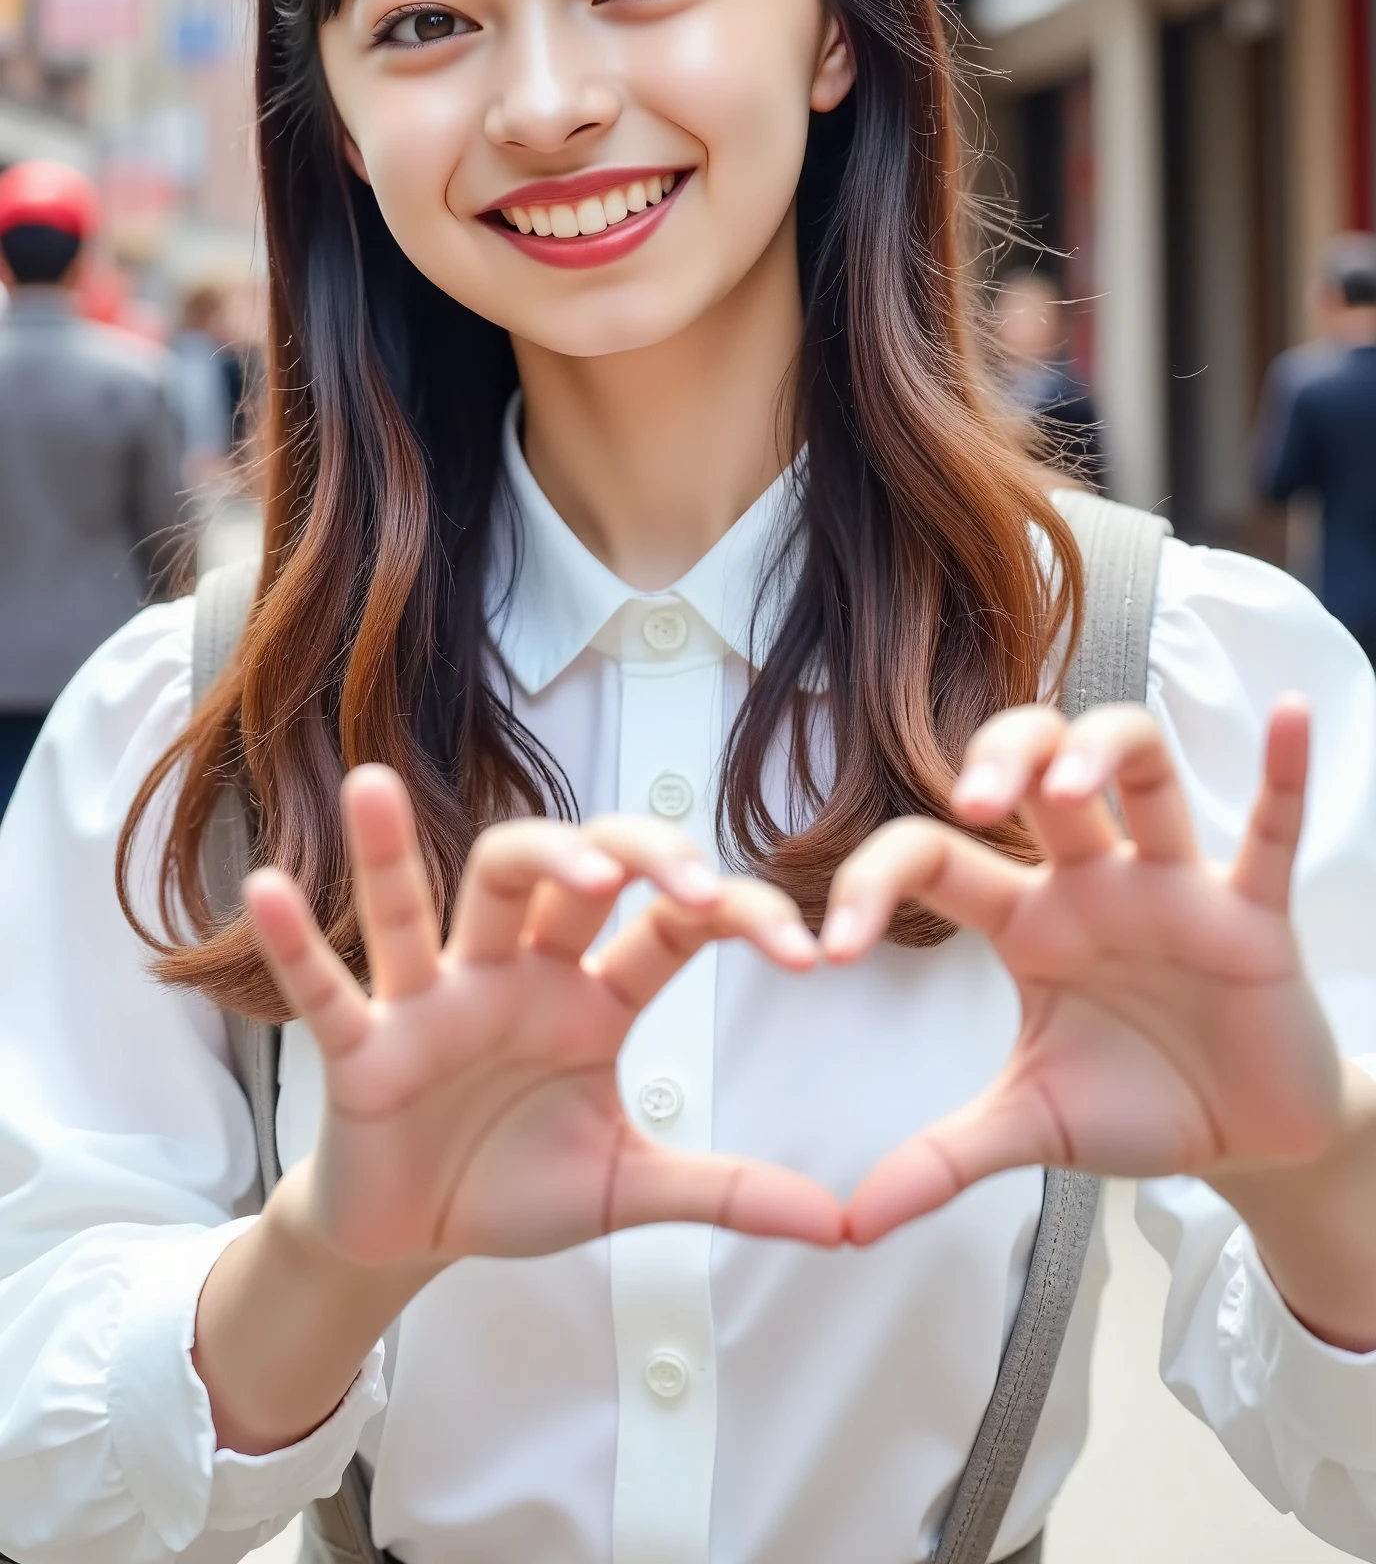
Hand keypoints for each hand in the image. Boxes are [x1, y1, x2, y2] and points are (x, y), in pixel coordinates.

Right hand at [247, 767, 842, 1268]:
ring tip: (380, 785)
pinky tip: (267, 886)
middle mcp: (514, 972)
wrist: (416, 1239)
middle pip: (551, 873)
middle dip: (610, 856)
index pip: (667, 925)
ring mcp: (433, 1001)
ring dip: (402, 850)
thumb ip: (726, 1192)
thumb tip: (840, 1222)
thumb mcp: (627, 1187)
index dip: (735, 916)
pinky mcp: (362, 1047)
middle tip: (671, 874)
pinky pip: (327, 984)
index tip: (807, 950)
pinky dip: (295, 940)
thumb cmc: (515, 1182)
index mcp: (590, 994)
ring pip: (431, 899)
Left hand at [822, 697, 1343, 1245]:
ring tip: (1073, 783)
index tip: (831, 952)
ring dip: (1106, 753)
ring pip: (1143, 768)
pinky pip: (1269, 828)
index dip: (873, 884)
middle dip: (1003, 760)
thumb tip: (847, 1224)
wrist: (1249, 1144)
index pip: (936, 858)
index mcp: (1027, 918)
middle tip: (974, 803)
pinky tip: (1289, 713)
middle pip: (1037, 765)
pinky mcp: (1253, 913)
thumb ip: (943, 1159)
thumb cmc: (1139, 1104)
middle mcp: (1093, 880)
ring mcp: (1174, 886)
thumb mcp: (1031, 1127)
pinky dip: (1284, 772)